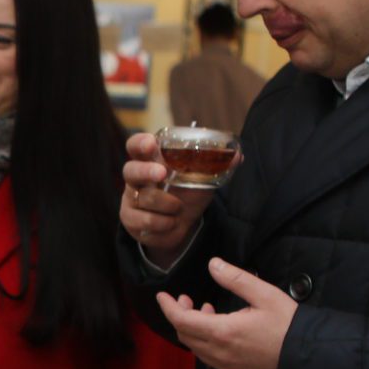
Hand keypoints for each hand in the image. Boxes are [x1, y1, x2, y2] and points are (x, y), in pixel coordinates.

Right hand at [121, 131, 213, 258]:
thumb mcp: (203, 178)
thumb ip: (217, 166)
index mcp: (151, 160)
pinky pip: (144, 222)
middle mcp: (136, 177)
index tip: (152, 143)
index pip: (136, 145)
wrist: (179, 225)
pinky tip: (171, 223)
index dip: (140, 143)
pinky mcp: (129, 219)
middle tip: (163, 174)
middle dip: (147, 172)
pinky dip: (163, 224)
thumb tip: (238, 156)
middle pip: (131, 170)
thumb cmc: (188, 193)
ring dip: (167, 206)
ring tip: (179, 209)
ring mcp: (130, 198)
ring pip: (144, 200)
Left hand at [156, 257, 296, 368]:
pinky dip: (208, 344)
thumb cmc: (290, 326)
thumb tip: (213, 265)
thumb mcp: (265, 295)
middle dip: (180, 316)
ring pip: (198, 349)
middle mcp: (220, 355)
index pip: (181, 320)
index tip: (163, 296)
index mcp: (223, 332)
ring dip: (195, 330)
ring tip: (207, 312)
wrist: (311, 360)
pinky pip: (212, 360)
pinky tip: (222, 333)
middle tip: (186, 300)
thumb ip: (236, 279)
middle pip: (185, 336)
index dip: (168, 307)